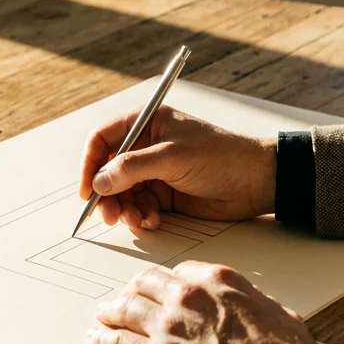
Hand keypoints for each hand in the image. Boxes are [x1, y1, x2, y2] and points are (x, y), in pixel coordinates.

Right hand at [78, 106, 276, 234]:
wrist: (255, 181)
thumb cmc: (221, 156)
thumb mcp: (173, 157)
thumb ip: (132, 168)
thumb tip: (100, 181)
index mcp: (147, 123)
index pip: (103, 139)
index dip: (91, 163)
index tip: (88, 189)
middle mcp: (147, 146)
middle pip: (109, 170)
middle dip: (107, 194)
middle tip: (109, 214)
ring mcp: (155, 171)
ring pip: (123, 193)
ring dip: (124, 209)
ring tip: (136, 219)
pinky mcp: (165, 194)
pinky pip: (140, 206)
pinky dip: (141, 216)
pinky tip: (153, 220)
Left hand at [87, 261, 326, 343]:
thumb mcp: (278, 312)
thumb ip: (255, 302)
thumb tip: (254, 304)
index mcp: (217, 280)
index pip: (181, 272)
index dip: (168, 282)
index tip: (162, 288)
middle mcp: (187, 296)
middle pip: (147, 284)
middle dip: (134, 290)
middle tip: (126, 296)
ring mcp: (167, 325)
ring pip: (127, 309)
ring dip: (112, 311)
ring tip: (103, 314)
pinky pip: (119, 343)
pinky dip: (104, 340)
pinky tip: (97, 340)